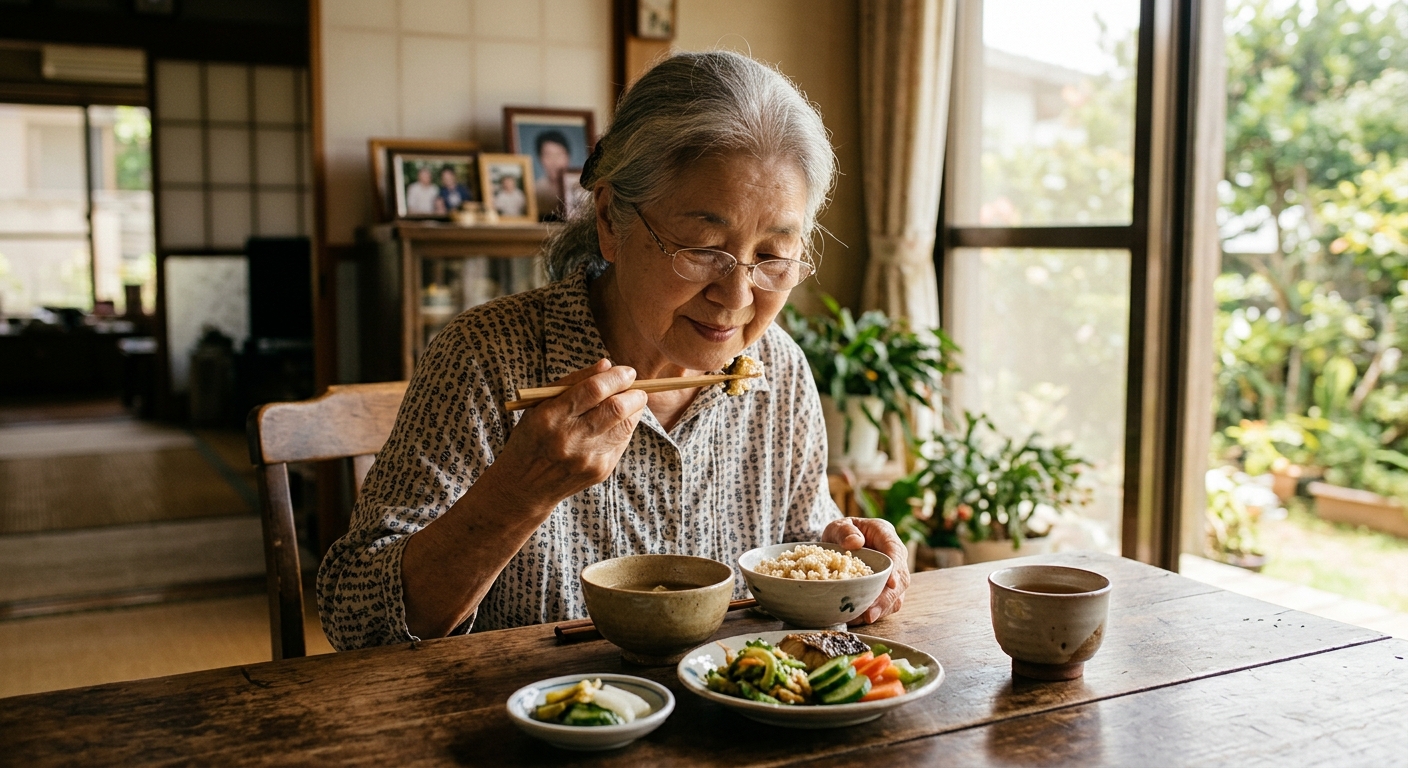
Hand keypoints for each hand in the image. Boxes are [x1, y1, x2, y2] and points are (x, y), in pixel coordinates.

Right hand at [492, 359, 648, 509]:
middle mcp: (570, 439)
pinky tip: (615, 424)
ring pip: (625, 426)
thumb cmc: (533, 437)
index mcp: (551, 416)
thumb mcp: (540, 404)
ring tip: (630, 402)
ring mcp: (587, 458)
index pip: (594, 390)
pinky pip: (622, 442)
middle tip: (636, 387)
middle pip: (617, 408)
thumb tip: (607, 364)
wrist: (525, 486)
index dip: (617, 377)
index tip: (627, 372)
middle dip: (634, 393)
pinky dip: (624, 428)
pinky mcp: (600, 471)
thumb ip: (573, 381)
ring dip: (634, 410)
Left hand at [822, 517, 909, 624]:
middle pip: (901, 579)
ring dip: (882, 609)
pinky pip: (888, 604)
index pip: (896, 552)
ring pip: (897, 596)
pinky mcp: (887, 589)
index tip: (891, 583)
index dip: (895, 569)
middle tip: (871, 612)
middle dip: (887, 598)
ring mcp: (893, 575)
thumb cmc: (841, 533)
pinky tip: (859, 619)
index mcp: (886, 535)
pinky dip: (876, 613)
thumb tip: (854, 542)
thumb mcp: (838, 526)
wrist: (840, 542)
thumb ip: (844, 531)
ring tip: (863, 618)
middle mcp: (895, 557)